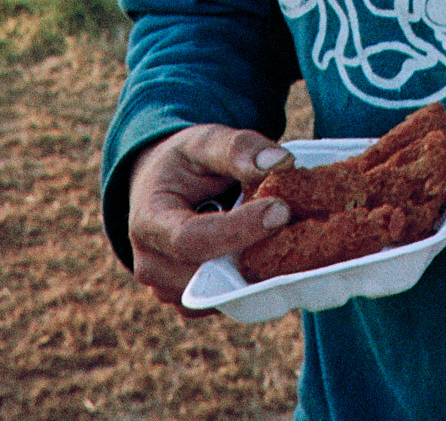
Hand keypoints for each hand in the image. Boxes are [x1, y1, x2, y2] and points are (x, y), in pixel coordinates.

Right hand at [127, 124, 295, 313]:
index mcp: (148, 221)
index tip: (280, 208)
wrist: (163, 189)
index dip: (237, 230)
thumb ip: (239, 148)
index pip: (190, 240)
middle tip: (297, 221)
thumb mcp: (205, 141)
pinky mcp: (193, 303)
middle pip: (209, 274)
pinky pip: (229, 302)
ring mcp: (170, 289)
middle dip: (256, 250)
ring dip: (260, 268)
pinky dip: (256, 280)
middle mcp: (152, 264)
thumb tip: (280, 163)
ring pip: (223, 294)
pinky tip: (274, 249)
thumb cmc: (185, 164)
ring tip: (284, 231)